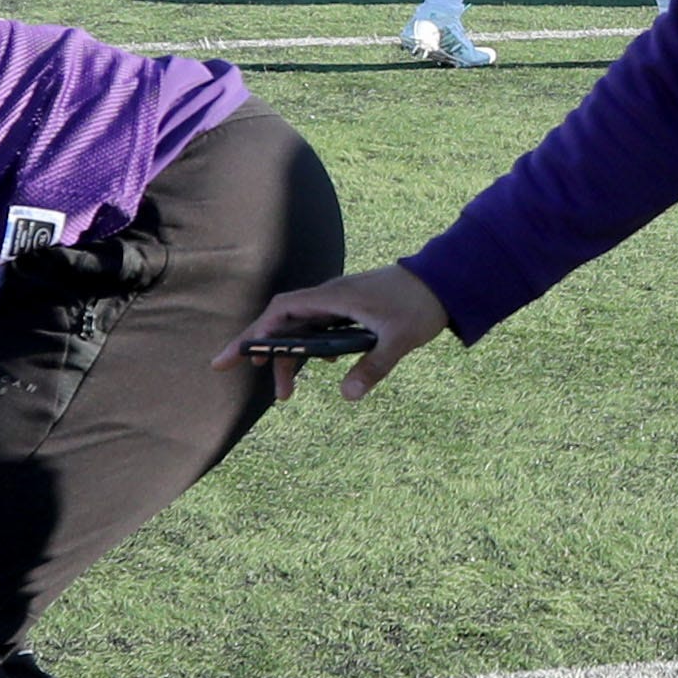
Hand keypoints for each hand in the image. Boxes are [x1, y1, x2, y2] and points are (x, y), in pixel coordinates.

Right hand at [223, 265, 457, 403]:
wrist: (444, 281)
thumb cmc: (420, 304)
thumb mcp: (399, 339)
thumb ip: (373, 367)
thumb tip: (348, 396)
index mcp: (333, 298)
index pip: (280, 312)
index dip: (254, 333)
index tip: (232, 355)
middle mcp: (330, 298)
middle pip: (283, 324)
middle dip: (262, 352)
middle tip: (240, 377)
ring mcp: (339, 304)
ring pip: (300, 330)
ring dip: (290, 358)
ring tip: (286, 394)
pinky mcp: (350, 310)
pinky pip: (318, 328)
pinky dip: (310, 349)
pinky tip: (322, 365)